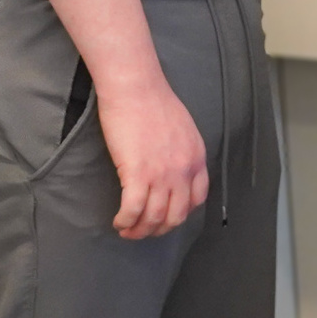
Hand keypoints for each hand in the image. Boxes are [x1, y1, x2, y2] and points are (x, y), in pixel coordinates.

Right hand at [99, 79, 209, 238]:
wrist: (136, 87)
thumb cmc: (153, 100)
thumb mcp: (183, 128)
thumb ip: (182, 151)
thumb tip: (172, 167)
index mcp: (196, 157)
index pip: (198, 199)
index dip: (180, 213)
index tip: (166, 215)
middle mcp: (184, 170)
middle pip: (176, 216)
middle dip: (159, 229)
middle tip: (144, 230)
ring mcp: (162, 174)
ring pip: (154, 218)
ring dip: (139, 230)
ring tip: (127, 229)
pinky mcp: (138, 174)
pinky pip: (133, 211)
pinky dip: (125, 221)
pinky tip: (119, 221)